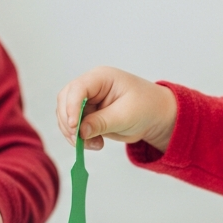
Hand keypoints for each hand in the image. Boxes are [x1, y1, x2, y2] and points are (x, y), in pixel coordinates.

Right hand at [56, 67, 177, 151]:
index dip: (71, 107)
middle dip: (69, 122)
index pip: (77, 88)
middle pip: (66, 101)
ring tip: (95, 144)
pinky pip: (74, 126)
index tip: (74, 127)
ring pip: (66, 115)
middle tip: (78, 141)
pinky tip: (96, 144)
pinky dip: (80, 138)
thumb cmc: (146, 107)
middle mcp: (91, 87)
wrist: (156, 116)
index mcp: (101, 78)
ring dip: (74, 133)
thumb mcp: (126, 115)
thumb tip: (80, 131)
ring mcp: (87, 100)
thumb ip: (101, 122)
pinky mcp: (88, 114)